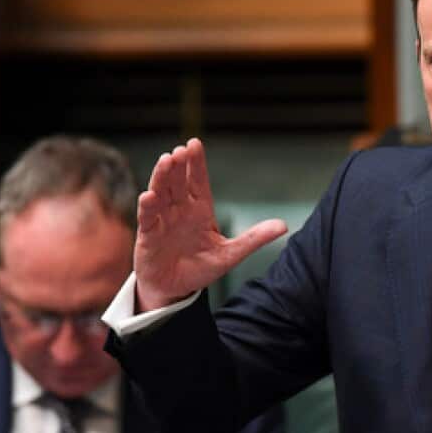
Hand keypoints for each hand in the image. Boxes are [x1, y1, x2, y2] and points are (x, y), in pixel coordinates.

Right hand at [134, 139, 287, 310]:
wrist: (175, 289)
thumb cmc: (201, 268)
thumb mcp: (231, 254)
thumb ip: (254, 239)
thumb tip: (284, 226)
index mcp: (200, 210)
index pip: (198, 182)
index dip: (196, 164)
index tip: (195, 144)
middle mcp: (180, 210)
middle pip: (178, 182)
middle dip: (179, 166)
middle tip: (181, 150)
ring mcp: (163, 220)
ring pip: (161, 193)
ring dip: (162, 177)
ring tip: (166, 161)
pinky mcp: (149, 235)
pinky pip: (147, 217)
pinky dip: (147, 206)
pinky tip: (149, 195)